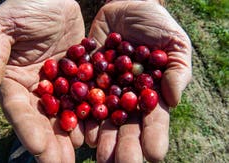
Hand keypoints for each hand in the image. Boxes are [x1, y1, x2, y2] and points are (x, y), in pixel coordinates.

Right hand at [0, 0, 84, 161]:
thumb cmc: (22, 7)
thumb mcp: (1, 28)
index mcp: (14, 81)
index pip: (18, 110)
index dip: (27, 129)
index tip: (37, 148)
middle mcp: (37, 88)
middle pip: (43, 120)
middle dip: (52, 143)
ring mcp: (61, 84)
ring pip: (66, 114)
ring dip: (73, 135)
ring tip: (81, 154)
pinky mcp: (80, 76)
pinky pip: (87, 96)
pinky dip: (92, 113)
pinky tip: (100, 129)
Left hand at [85, 1, 191, 161]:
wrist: (125, 8)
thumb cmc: (154, 24)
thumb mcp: (173, 41)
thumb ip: (176, 69)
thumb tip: (172, 99)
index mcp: (149, 93)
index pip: (154, 119)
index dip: (154, 136)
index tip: (154, 154)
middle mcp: (126, 97)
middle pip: (126, 126)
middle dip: (124, 145)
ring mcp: (104, 91)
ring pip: (102, 119)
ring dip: (100, 138)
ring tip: (99, 154)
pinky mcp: (85, 80)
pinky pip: (81, 99)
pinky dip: (79, 114)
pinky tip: (78, 130)